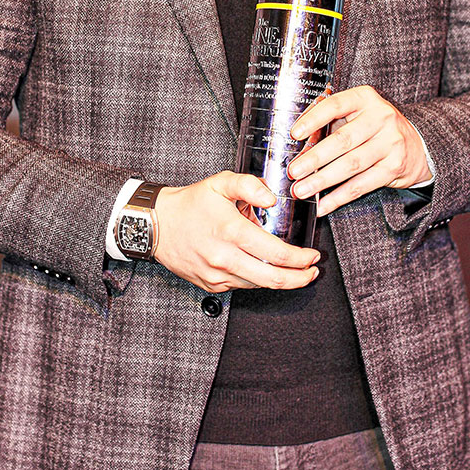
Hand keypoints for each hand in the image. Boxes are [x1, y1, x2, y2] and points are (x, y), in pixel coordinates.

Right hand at [155, 171, 320, 294]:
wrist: (157, 225)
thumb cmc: (190, 204)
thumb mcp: (221, 183)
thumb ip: (250, 185)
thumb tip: (271, 198)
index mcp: (232, 232)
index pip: (277, 254)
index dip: (301, 259)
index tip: (312, 256)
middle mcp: (225, 258)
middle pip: (273, 279)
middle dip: (299, 278)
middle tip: (311, 272)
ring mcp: (217, 275)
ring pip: (259, 285)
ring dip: (280, 280)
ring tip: (292, 270)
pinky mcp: (211, 284)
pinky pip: (242, 286)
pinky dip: (257, 279)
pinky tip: (263, 268)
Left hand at [287, 85, 430, 215]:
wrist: (417, 145)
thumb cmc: (375, 128)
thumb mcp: (356, 114)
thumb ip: (330, 122)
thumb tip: (301, 144)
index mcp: (365, 98)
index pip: (335, 105)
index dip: (313, 119)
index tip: (295, 134)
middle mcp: (381, 118)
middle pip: (342, 140)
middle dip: (314, 158)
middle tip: (293, 171)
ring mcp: (390, 143)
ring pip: (351, 165)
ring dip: (322, 180)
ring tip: (302, 190)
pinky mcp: (394, 167)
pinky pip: (362, 185)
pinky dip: (339, 197)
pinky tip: (323, 204)